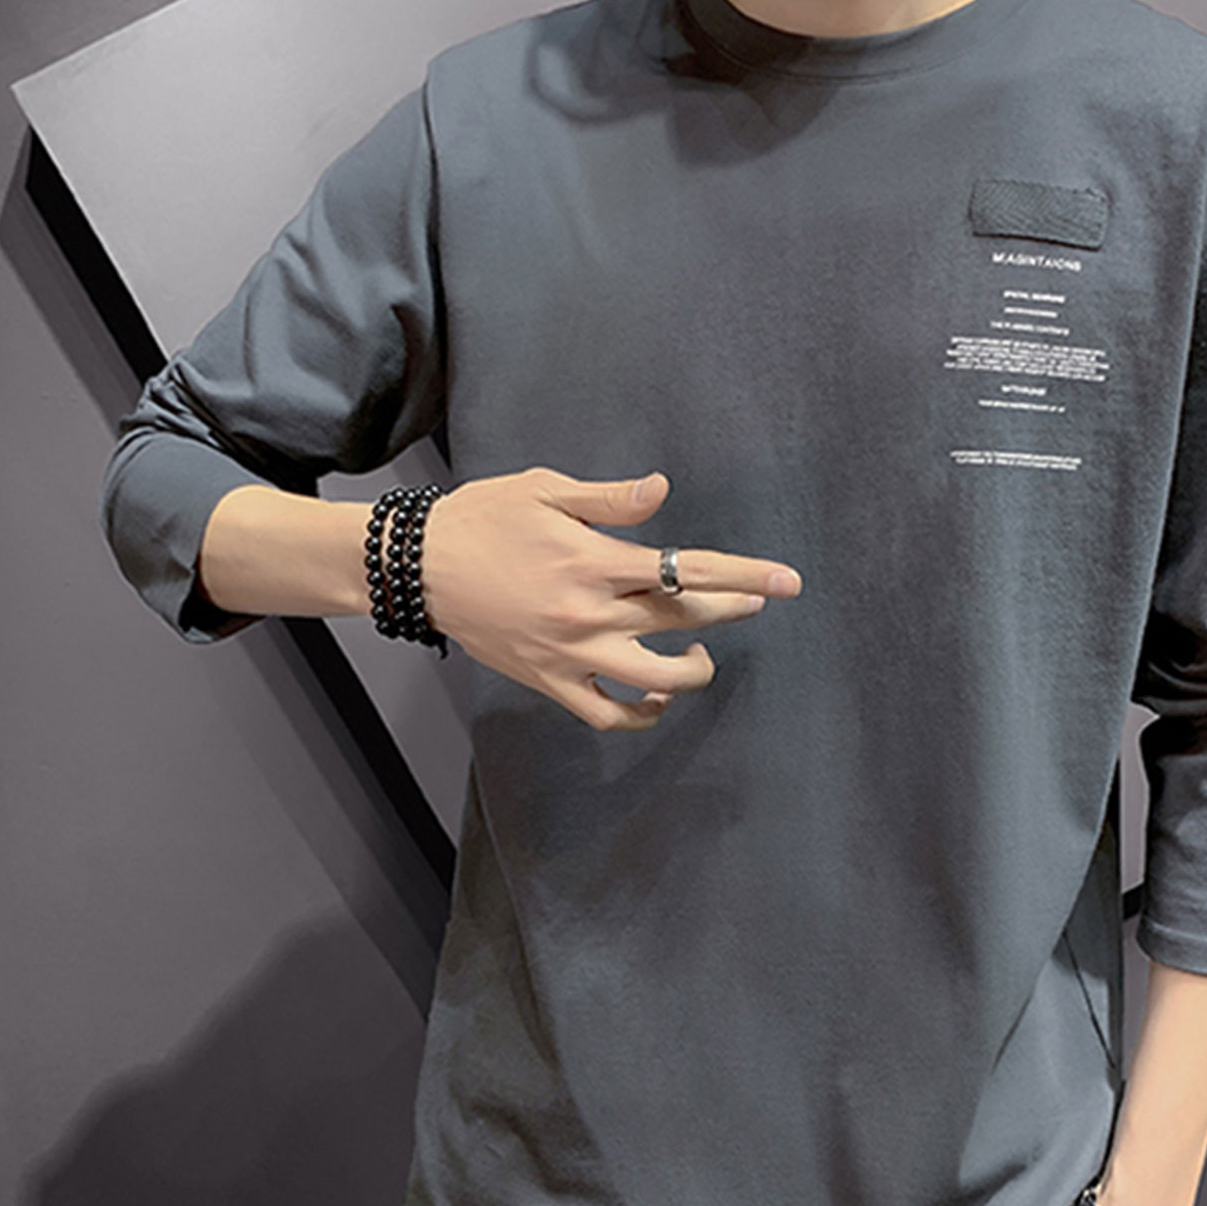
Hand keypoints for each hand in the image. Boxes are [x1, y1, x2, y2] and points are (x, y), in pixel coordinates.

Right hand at [420, 467, 801, 730]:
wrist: (419, 567)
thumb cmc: (484, 520)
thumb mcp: (546, 492)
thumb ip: (610, 500)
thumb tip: (662, 491)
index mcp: (595, 561)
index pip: (688, 570)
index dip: (743, 575)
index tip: (786, 581)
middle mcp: (590, 613)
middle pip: (685, 620)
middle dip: (733, 610)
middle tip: (758, 599)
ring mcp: (572, 654)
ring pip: (656, 677)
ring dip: (694, 668)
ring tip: (700, 652)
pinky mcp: (550, 681)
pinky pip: (609, 714)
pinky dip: (642, 711)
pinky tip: (657, 694)